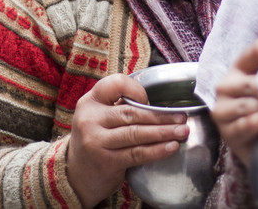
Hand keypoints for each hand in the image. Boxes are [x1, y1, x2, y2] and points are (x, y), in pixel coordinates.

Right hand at [66, 73, 189, 207]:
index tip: (152, 100)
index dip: (136, 90)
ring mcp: (96, 141)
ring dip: (163, 132)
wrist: (75, 173)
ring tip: (182, 132)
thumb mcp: (98, 116)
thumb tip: (158, 105)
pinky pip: (137, 153)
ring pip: (136, 133)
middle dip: (161, 115)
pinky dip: (157, 150)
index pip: (115, 84)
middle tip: (181, 117)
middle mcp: (90, 119)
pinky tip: (171, 147)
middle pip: (131, 112)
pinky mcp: (106, 162)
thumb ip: (119, 106)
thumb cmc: (95, 138)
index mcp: (90, 102)